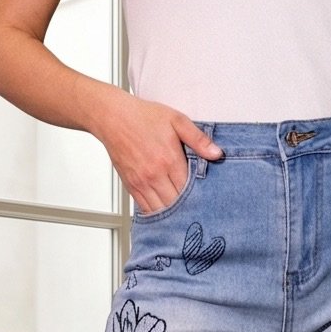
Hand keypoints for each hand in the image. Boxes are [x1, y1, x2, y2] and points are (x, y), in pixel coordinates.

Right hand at [90, 89, 223, 214]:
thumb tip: (217, 154)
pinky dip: (157, 214)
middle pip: (177, 204)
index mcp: (169, 159)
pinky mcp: (131, 187)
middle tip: (198, 210)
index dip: (200, 196)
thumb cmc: (143, 117)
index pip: (190, 189)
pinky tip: (166, 212)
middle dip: (188, 208)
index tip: (207, 198)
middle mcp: (155, 175)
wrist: (113, 118)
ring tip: (184, 214)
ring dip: (173, 214)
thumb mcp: (177, 120)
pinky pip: (146, 209)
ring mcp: (142, 183)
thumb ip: (198, 139)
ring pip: (161, 210)